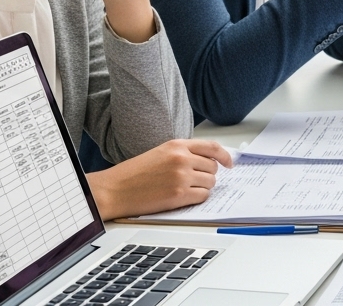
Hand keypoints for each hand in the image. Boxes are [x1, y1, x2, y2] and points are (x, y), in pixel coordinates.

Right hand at [85, 139, 232, 220]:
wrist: (114, 190)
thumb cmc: (133, 174)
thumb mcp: (160, 153)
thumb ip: (183, 153)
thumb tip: (208, 161)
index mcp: (177, 145)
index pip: (212, 147)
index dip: (224, 156)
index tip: (229, 163)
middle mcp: (182, 158)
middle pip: (213, 167)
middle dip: (207, 175)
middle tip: (194, 181)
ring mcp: (182, 176)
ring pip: (210, 183)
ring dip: (202, 187)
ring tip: (185, 189)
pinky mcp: (179, 194)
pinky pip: (202, 196)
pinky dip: (197, 198)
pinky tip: (183, 197)